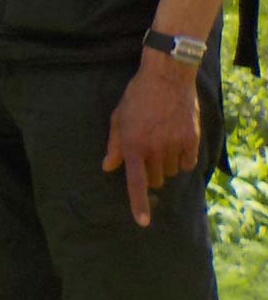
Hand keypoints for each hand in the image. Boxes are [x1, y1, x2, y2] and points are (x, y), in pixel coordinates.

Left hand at [104, 53, 201, 226]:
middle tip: (148, 154)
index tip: (143, 222)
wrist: (166, 77)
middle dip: (150, 173)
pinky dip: (183, 159)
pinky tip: (177, 142)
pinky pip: (187, 163)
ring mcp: (175, 145)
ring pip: (171, 172)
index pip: (136, 183)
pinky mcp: (192, 140)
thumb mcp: (118, 118)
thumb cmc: (137, 97)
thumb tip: (108, 167)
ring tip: (162, 142)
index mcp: (133, 146)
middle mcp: (154, 150)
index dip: (139, 204)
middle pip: (155, 180)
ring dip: (166, 165)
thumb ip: (115, 145)